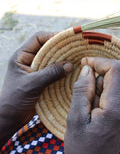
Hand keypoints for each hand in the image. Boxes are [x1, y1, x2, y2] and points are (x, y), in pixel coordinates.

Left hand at [0, 32, 72, 146]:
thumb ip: (51, 73)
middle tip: (75, 49)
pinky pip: (53, 72)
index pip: (38, 39)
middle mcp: (29, 61)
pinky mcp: (41, 79)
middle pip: (47, 49)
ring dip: (63, 60)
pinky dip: (62, 71)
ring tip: (76, 60)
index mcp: (22, 56)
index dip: (52, 36)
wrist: (10, 116)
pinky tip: (70, 72)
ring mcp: (36, 70)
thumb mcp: (32, 84)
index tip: (67, 38)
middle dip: (61, 49)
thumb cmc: (15, 99)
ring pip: (52, 61)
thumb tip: (69, 65)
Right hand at [64, 57, 119, 153]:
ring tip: (87, 106)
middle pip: (114, 76)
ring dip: (96, 88)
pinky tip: (92, 109)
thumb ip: (82, 90)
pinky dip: (100, 94)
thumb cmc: (82, 146)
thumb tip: (88, 69)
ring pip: (112, 84)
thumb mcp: (75, 117)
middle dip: (96, 77)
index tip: (85, 63)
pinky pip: (112, 93)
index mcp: (116, 108)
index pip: (116, 69)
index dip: (100, 61)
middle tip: (82, 93)